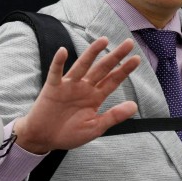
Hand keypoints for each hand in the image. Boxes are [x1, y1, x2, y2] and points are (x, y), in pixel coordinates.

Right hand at [13, 37, 140, 152]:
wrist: (44, 139)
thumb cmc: (69, 133)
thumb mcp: (95, 127)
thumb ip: (113, 116)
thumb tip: (134, 106)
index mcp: (95, 97)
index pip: (112, 80)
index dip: (124, 70)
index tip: (137, 59)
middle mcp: (84, 88)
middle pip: (102, 69)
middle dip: (115, 57)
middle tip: (129, 43)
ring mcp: (68, 86)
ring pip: (82, 66)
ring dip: (92, 53)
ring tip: (103, 41)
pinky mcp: (52, 88)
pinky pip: (56, 73)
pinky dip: (58, 62)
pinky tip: (63, 51)